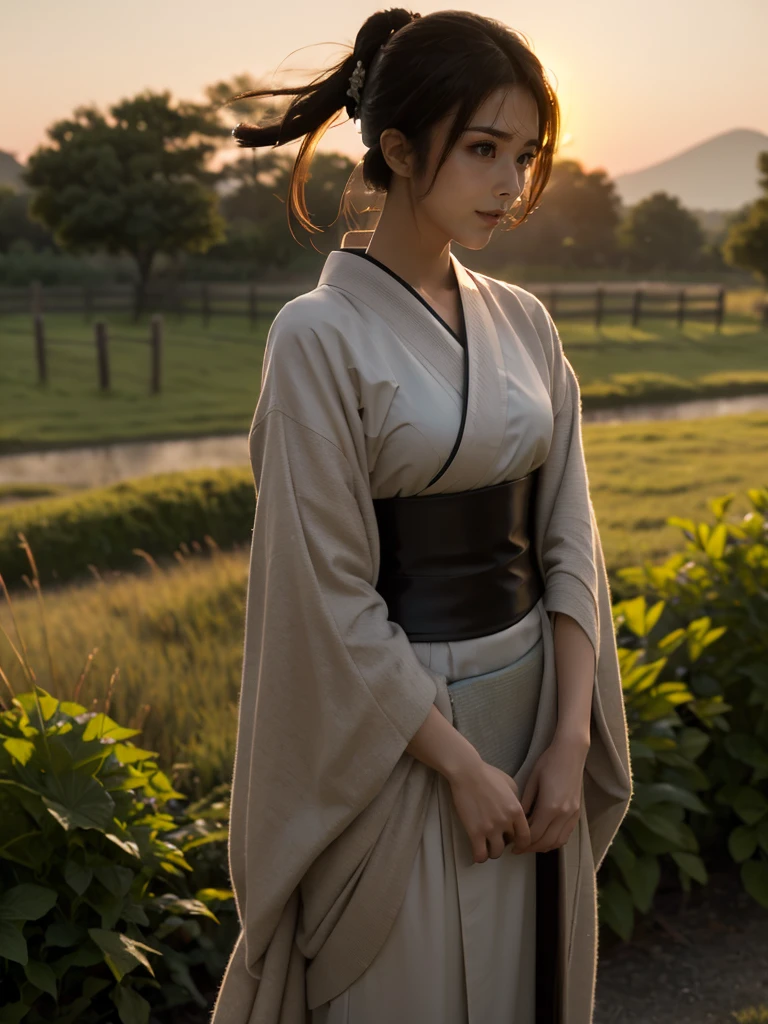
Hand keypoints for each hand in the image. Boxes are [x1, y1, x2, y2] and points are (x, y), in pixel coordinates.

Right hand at [447, 760, 531, 863]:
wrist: (467, 773)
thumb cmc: (488, 775)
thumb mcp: (511, 785)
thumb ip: (516, 801)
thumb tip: (517, 813)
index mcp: (516, 810)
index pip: (526, 837)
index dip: (522, 844)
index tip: (516, 845)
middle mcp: (506, 822)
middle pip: (510, 844)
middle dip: (505, 843)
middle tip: (497, 839)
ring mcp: (490, 828)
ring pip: (496, 853)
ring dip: (492, 851)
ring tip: (487, 846)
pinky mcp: (475, 832)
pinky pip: (480, 854)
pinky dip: (480, 857)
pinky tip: (477, 854)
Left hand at [511, 735, 587, 854]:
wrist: (570, 753)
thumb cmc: (548, 763)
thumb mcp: (531, 781)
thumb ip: (525, 804)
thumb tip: (517, 821)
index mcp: (550, 807)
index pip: (535, 835)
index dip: (522, 844)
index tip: (512, 846)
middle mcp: (563, 815)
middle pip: (546, 842)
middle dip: (531, 848)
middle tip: (518, 849)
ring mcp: (572, 815)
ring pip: (558, 842)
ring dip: (544, 847)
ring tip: (530, 846)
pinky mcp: (577, 813)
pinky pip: (566, 835)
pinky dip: (555, 841)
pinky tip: (545, 838)